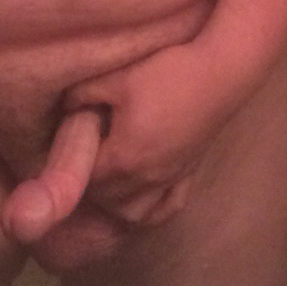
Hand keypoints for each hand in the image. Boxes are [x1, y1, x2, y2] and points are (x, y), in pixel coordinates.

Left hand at [61, 40, 241, 228]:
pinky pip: (167, 207)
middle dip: (91, 183)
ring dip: (116, 203)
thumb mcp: (115, 77)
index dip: (72, 163)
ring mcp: (171, 178)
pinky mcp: (189, 172)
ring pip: (134, 213)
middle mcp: (147, 178)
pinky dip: (151, 208)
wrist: (221, 72)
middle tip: (86, 153)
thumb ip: (82, 95)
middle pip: (107, 200)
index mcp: (124, 158)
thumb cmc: (166, 72)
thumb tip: (65, 109)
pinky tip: (143, 192)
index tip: (72, 142)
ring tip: (110, 177)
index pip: (86, 179)